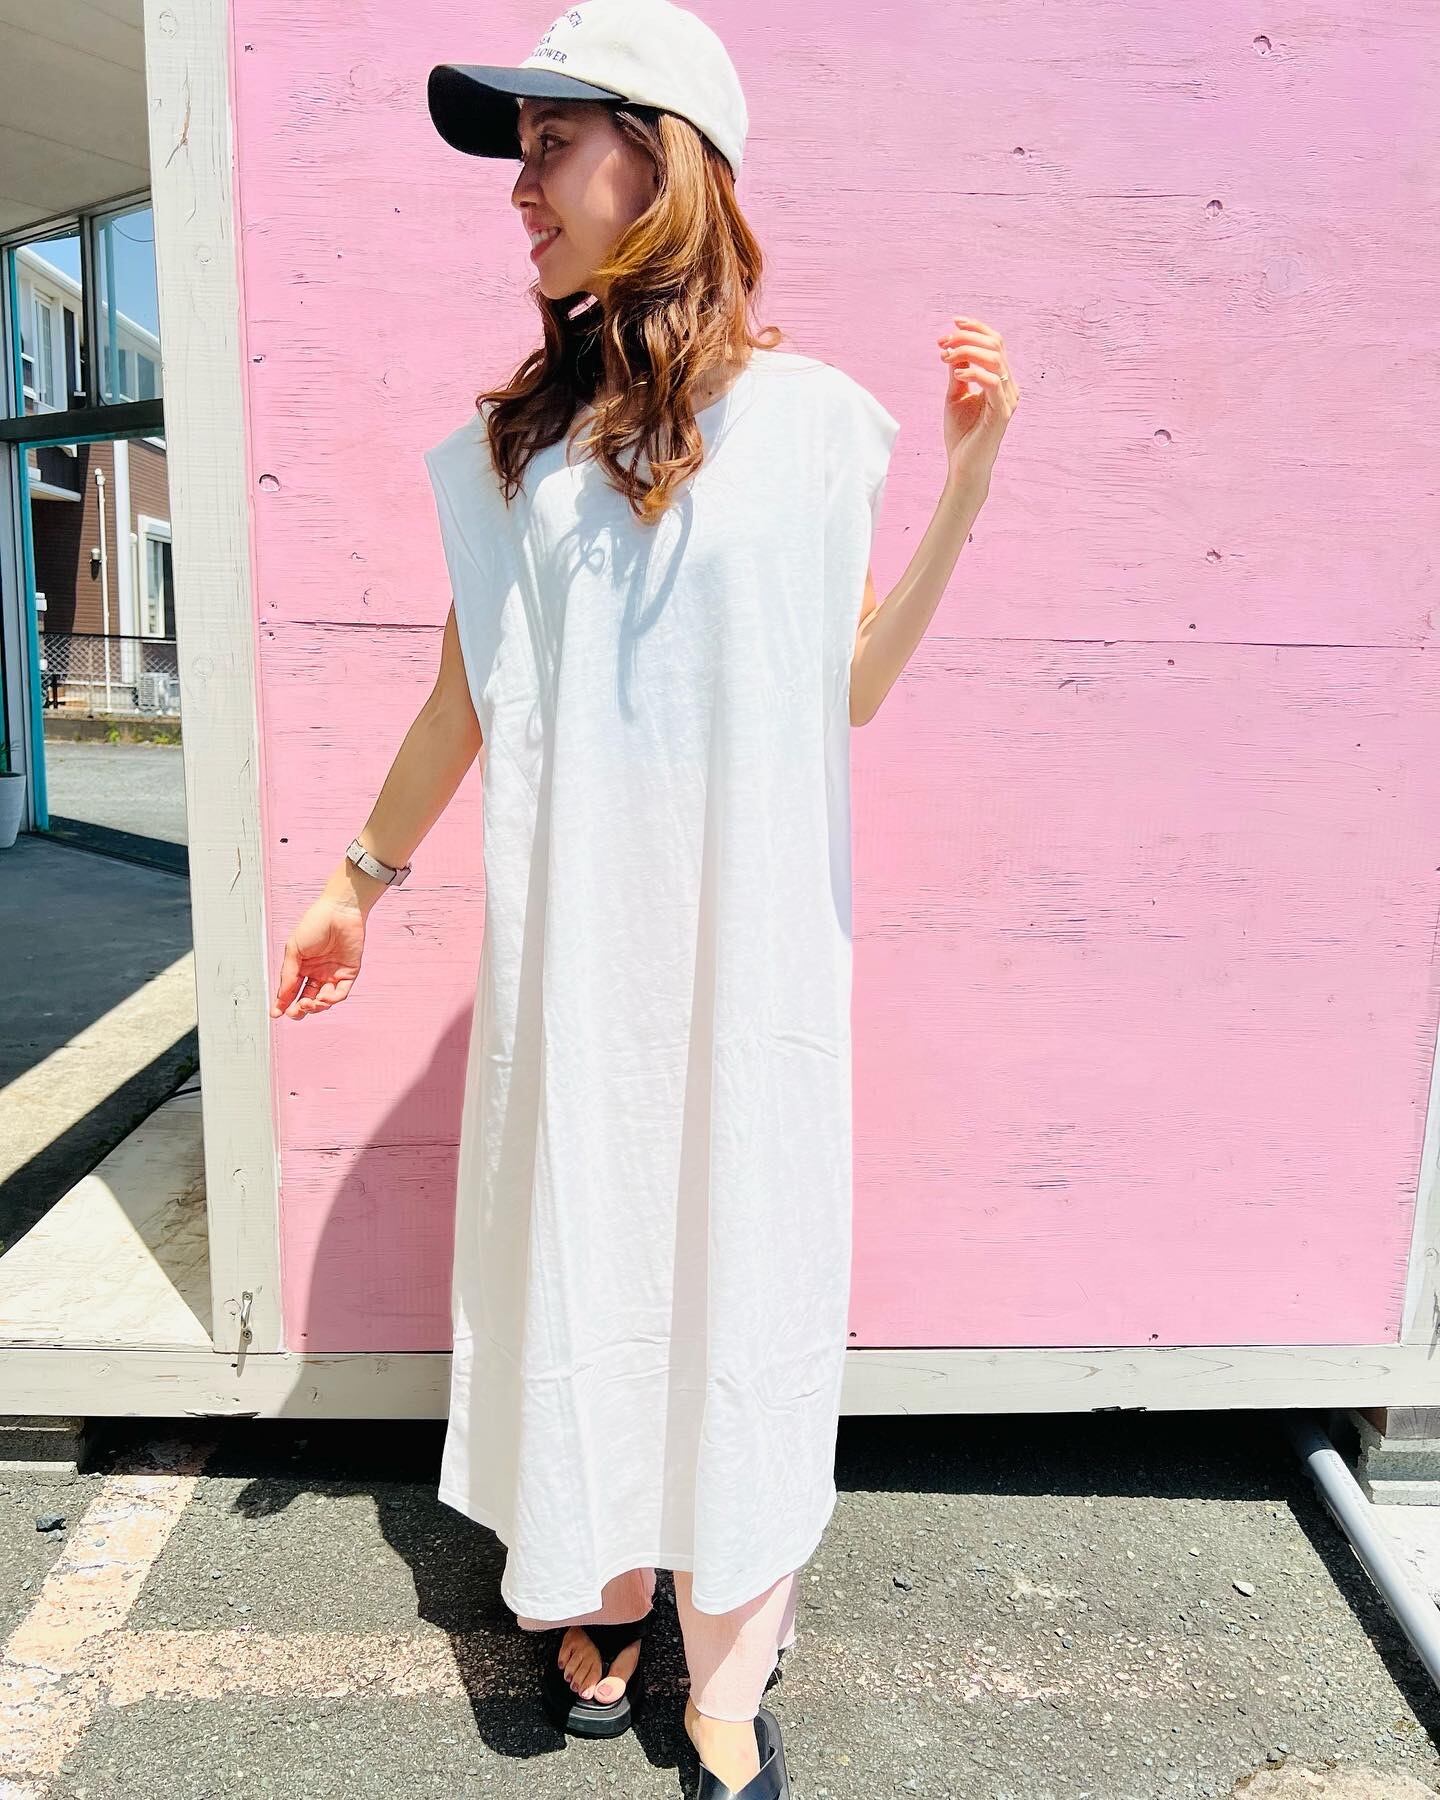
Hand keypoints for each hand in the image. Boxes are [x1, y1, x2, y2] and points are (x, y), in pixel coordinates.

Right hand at [270, 887, 368, 1020]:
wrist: (339, 911)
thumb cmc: (314, 924)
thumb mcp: (294, 950)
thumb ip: (288, 974)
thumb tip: (282, 996)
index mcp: (301, 966)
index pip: (291, 990)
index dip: (283, 1003)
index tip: (275, 1014)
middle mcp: (317, 973)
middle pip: (307, 1000)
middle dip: (300, 1010)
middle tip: (294, 1012)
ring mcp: (333, 974)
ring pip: (323, 1001)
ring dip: (315, 1007)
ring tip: (308, 1003)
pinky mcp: (349, 973)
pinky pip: (340, 993)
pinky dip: (331, 1000)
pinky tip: (323, 998)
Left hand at [938, 314, 1019, 489]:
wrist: (964, 466)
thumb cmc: (961, 433)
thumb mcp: (955, 395)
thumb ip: (958, 371)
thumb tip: (954, 347)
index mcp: (1000, 379)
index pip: (995, 343)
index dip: (976, 328)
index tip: (953, 322)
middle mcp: (1009, 386)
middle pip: (996, 345)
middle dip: (966, 338)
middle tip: (943, 343)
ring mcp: (1008, 399)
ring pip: (995, 359)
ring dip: (967, 352)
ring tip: (945, 356)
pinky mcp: (1002, 413)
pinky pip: (992, 383)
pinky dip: (973, 373)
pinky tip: (956, 375)